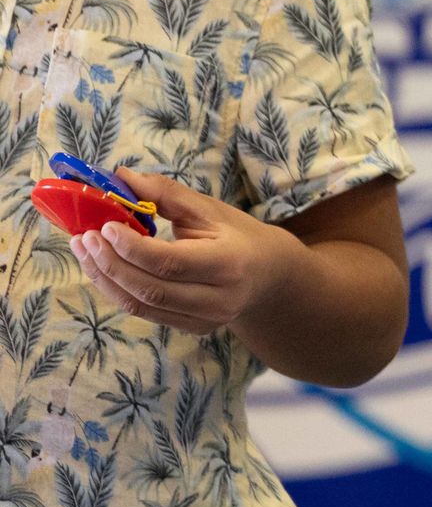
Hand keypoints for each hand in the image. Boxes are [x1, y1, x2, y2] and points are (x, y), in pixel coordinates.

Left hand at [69, 170, 301, 337]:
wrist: (271, 276)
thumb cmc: (239, 236)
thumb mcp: (210, 209)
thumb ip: (166, 194)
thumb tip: (121, 177)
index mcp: (229, 264)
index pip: (170, 262)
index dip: (131, 247)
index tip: (105, 226)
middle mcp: (218, 299)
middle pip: (149, 288)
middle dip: (109, 263)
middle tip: (85, 238)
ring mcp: (204, 320)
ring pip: (140, 305)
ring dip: (105, 278)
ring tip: (84, 252)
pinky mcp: (191, 328)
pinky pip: (144, 312)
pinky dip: (117, 290)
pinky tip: (103, 268)